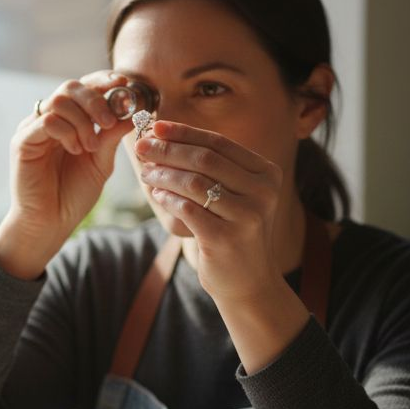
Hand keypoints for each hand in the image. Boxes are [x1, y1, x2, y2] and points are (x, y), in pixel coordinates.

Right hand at [0, 72, 135, 278]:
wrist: (51, 222)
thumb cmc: (73, 194)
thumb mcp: (101, 162)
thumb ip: (111, 137)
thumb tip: (130, 113)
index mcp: (68, 120)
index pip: (83, 87)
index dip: (102, 80)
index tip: (124, 84)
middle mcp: (49, 119)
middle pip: (70, 86)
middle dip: (96, 100)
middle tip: (109, 122)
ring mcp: (34, 128)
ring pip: (58, 100)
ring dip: (82, 121)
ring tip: (90, 147)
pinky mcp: (23, 141)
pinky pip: (46, 121)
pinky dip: (67, 132)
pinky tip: (76, 150)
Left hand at [134, 120, 289, 303]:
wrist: (248, 282)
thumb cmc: (234, 232)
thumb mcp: (233, 196)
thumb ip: (210, 168)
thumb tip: (163, 136)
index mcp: (266, 173)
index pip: (219, 143)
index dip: (185, 132)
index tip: (156, 126)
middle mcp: (263, 191)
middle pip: (206, 159)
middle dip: (169, 150)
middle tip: (142, 148)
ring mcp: (247, 215)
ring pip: (194, 182)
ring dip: (164, 174)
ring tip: (147, 174)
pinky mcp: (227, 238)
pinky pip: (188, 209)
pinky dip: (168, 199)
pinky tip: (157, 195)